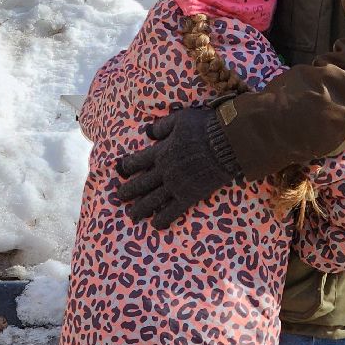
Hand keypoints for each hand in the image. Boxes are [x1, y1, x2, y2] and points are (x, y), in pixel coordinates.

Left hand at [114, 106, 241, 228]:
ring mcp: (176, 185)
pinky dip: (163, 218)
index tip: (122, 171)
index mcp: (160, 152)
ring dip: (141, 208)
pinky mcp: (189, 196)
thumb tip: (148, 132)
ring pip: (153, 200)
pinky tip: (156, 225)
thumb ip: (162, 126)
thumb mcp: (179, 119)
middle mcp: (164, 171)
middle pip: (142, 183)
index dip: (128, 167)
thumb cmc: (203, 128)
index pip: (137, 161)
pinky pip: (173, 211)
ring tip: (132, 215)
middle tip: (119, 197)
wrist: (225, 144)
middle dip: (129, 191)